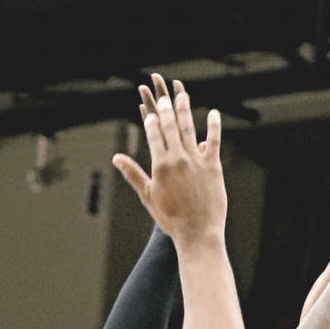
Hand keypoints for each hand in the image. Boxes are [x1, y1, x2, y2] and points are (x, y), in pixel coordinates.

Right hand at [112, 74, 226, 246]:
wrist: (197, 233)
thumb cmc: (171, 218)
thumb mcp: (148, 195)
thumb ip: (132, 173)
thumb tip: (116, 158)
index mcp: (160, 165)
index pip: (153, 135)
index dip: (150, 120)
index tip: (148, 109)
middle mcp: (177, 159)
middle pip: (169, 126)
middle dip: (165, 109)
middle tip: (163, 96)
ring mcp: (196, 161)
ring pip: (189, 129)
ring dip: (184, 109)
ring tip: (181, 94)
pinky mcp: (213, 166)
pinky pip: (213, 141)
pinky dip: (213, 126)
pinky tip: (213, 113)